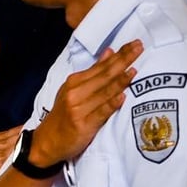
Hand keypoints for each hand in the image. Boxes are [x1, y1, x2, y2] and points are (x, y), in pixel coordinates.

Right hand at [30, 41, 141, 166]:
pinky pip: (101, 112)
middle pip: (104, 75)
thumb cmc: (64, 116)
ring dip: (120, 81)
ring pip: (104, 92)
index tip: (135, 44)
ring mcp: (78, 108)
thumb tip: (109, 52)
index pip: (101, 66)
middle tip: (139, 47)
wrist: (46, 142)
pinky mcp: (82, 124)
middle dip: (123, 61)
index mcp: (74, 82)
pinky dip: (111, 104)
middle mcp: (75, 93)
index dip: (119, 54)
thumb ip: (93, 73)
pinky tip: (122, 97)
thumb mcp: (73, 91)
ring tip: (134, 70)